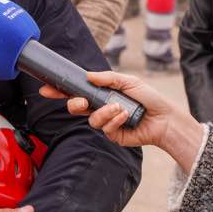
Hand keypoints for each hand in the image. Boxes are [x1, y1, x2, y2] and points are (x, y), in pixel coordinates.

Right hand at [40, 69, 204, 171]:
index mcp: (101, 94)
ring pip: (90, 119)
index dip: (60, 90)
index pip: (76, 91)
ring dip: (103, 112)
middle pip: (76, 107)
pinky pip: (105, 128)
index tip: (46, 88)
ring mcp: (106, 122)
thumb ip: (108, 78)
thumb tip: (87, 76)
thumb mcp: (128, 81)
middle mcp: (101, 108)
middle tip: (80, 102)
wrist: (166, 118)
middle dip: (74, 104)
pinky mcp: (113, 135)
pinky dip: (114, 120)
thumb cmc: (149, 98)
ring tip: (118, 108)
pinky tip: (125, 116)